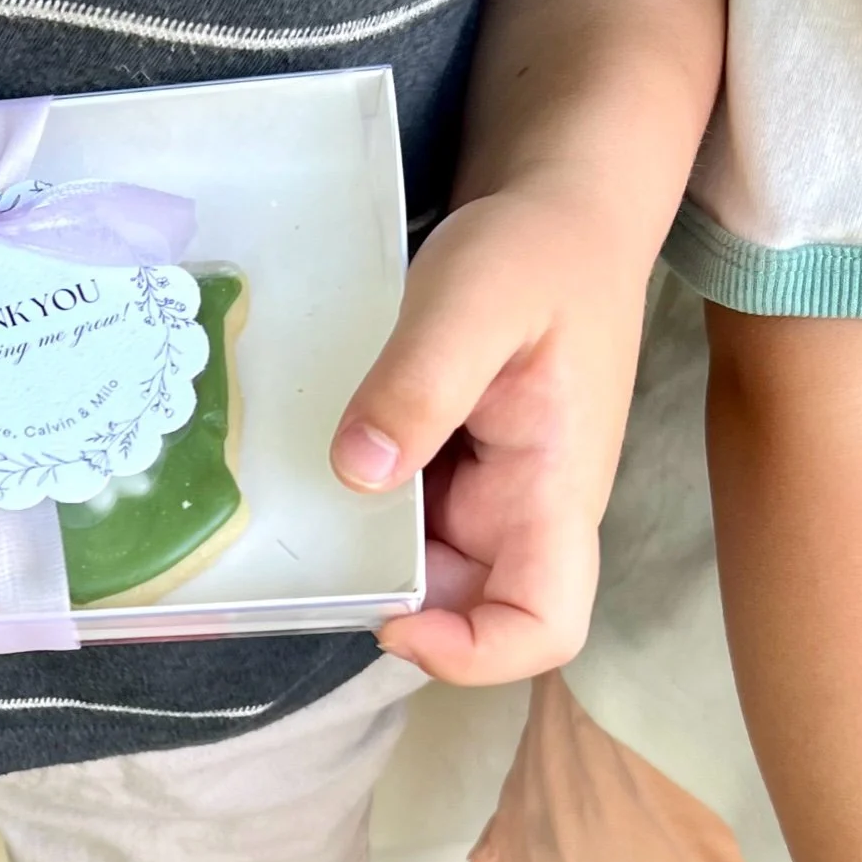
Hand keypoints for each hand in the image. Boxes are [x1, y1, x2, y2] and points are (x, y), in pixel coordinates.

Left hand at [331, 183, 649, 683]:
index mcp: (555, 490)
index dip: (471, 652)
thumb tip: (359, 472)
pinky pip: (404, 521)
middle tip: (313, 541)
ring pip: (424, 569)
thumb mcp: (473, 294)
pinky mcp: (456, 470)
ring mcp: (491, 496)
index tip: (392, 614)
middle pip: (468, 612)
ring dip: (364, 551)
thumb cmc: (536, 248)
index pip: (545, 627)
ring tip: (300, 496)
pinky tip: (315, 463)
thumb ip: (422, 381)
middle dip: (391, 595)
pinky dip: (360, 510)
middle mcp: (527, 513)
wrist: (560, 210)